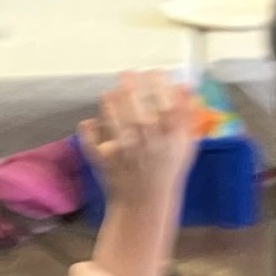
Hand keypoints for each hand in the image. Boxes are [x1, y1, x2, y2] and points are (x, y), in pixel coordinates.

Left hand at [81, 71, 196, 216]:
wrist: (145, 202)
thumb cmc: (166, 170)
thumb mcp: (184, 146)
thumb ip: (186, 116)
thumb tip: (186, 85)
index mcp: (170, 139)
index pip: (166, 106)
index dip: (159, 84)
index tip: (154, 72)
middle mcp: (147, 144)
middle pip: (137, 112)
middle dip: (130, 87)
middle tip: (127, 74)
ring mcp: (124, 153)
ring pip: (113, 123)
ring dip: (110, 104)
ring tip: (110, 93)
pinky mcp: (104, 161)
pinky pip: (92, 141)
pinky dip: (89, 130)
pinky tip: (91, 122)